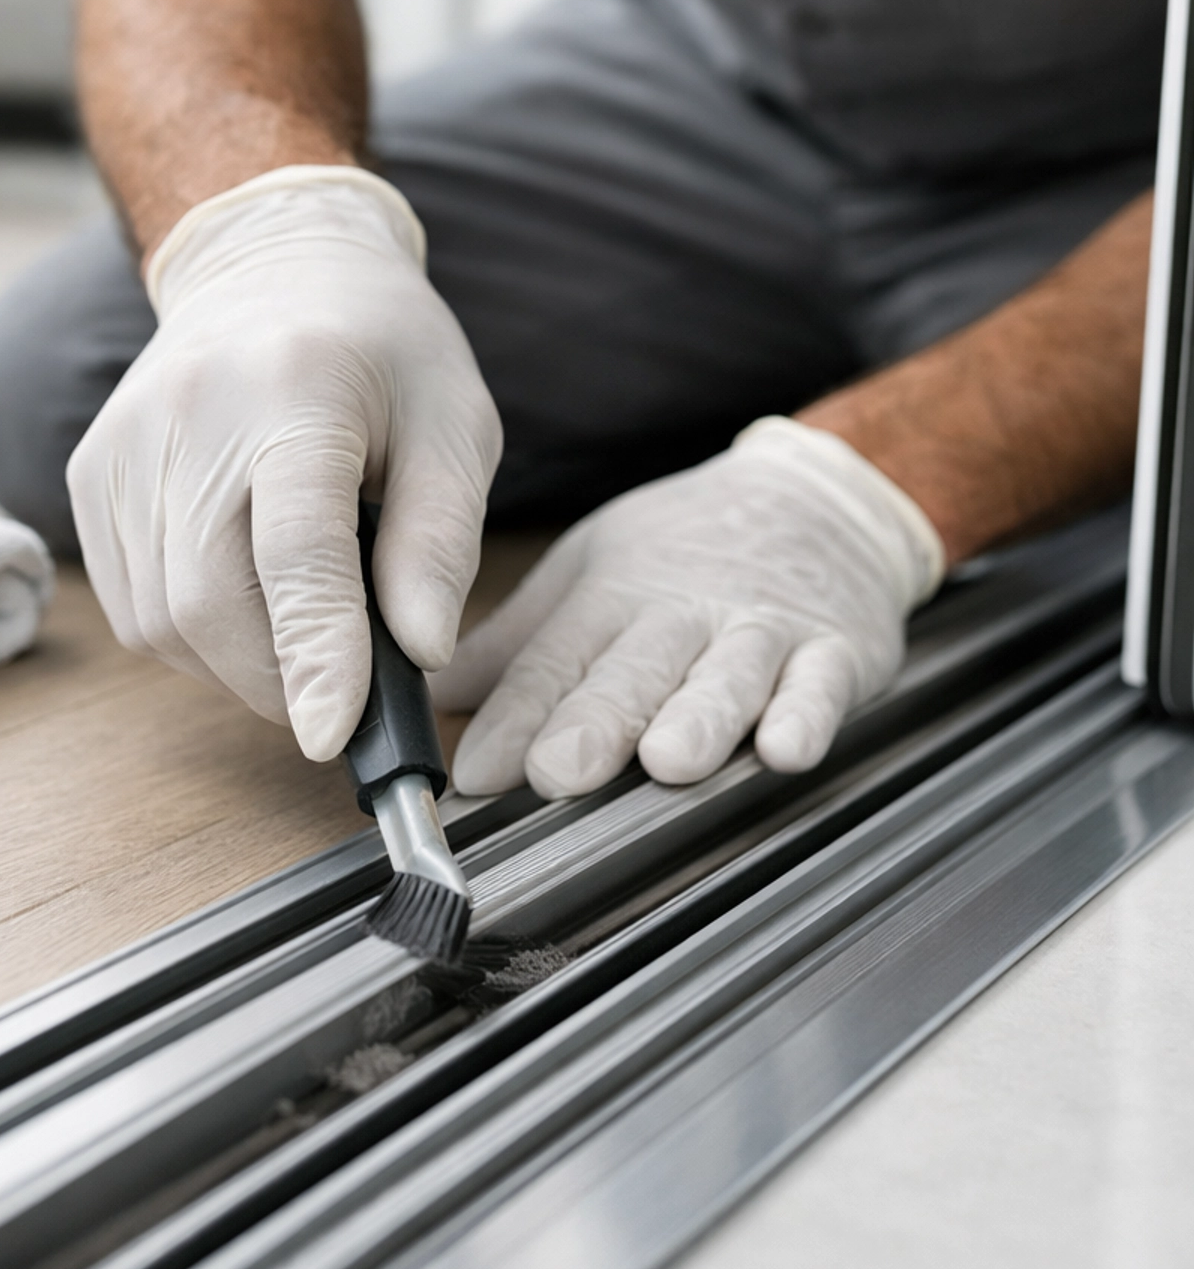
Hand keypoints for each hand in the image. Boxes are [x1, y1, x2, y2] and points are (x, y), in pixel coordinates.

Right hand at [67, 166, 501, 759]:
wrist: (271, 264)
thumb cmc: (381, 352)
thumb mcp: (456, 426)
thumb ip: (440, 543)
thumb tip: (419, 656)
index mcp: (296, 391)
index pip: (296, 549)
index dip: (316, 654)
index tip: (335, 738)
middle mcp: (189, 413)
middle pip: (208, 604)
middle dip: (279, 680)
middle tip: (341, 689)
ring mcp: (122, 444)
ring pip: (161, 623)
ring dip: (237, 662)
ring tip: (299, 618)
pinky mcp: (89, 474)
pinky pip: (132, 605)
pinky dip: (191, 634)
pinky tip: (243, 589)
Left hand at [434, 418, 944, 797]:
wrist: (817, 496)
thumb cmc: (689, 547)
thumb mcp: (592, 572)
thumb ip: (520, 646)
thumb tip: (433, 701)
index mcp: (614, 593)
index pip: (556, 659)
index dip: (516, 717)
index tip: (476, 772)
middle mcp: (684, 611)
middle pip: (635, 671)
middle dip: (596, 721)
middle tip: (557, 771)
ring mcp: (762, 631)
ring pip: (726, 678)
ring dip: (698, 719)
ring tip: (668, 760)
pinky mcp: (836, 651)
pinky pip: (822, 685)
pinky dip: (807, 715)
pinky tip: (786, 747)